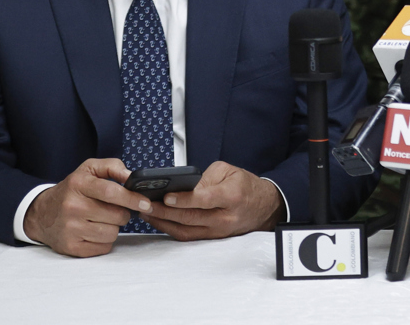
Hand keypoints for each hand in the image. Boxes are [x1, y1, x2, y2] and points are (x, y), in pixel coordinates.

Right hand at [23, 159, 146, 257]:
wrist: (41, 213)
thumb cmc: (72, 190)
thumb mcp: (88, 169)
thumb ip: (112, 167)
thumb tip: (132, 177)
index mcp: (79, 184)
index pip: (111, 192)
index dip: (132, 198)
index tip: (145, 202)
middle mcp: (72, 207)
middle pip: (116, 215)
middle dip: (123, 213)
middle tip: (114, 209)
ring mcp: (70, 229)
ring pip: (112, 233)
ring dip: (114, 227)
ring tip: (102, 220)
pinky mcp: (71, 247)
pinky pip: (103, 247)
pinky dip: (105, 240)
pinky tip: (95, 231)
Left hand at [140, 161, 281, 240]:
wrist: (264, 207)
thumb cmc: (245, 186)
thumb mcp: (228, 171)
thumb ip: (205, 177)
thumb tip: (182, 187)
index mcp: (231, 196)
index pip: (204, 199)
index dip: (184, 199)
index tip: (166, 197)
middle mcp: (225, 217)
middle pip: (190, 217)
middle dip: (164, 212)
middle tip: (145, 204)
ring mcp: (219, 231)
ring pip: (186, 231)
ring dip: (163, 223)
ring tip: (147, 213)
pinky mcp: (213, 238)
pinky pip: (189, 236)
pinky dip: (171, 229)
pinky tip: (159, 221)